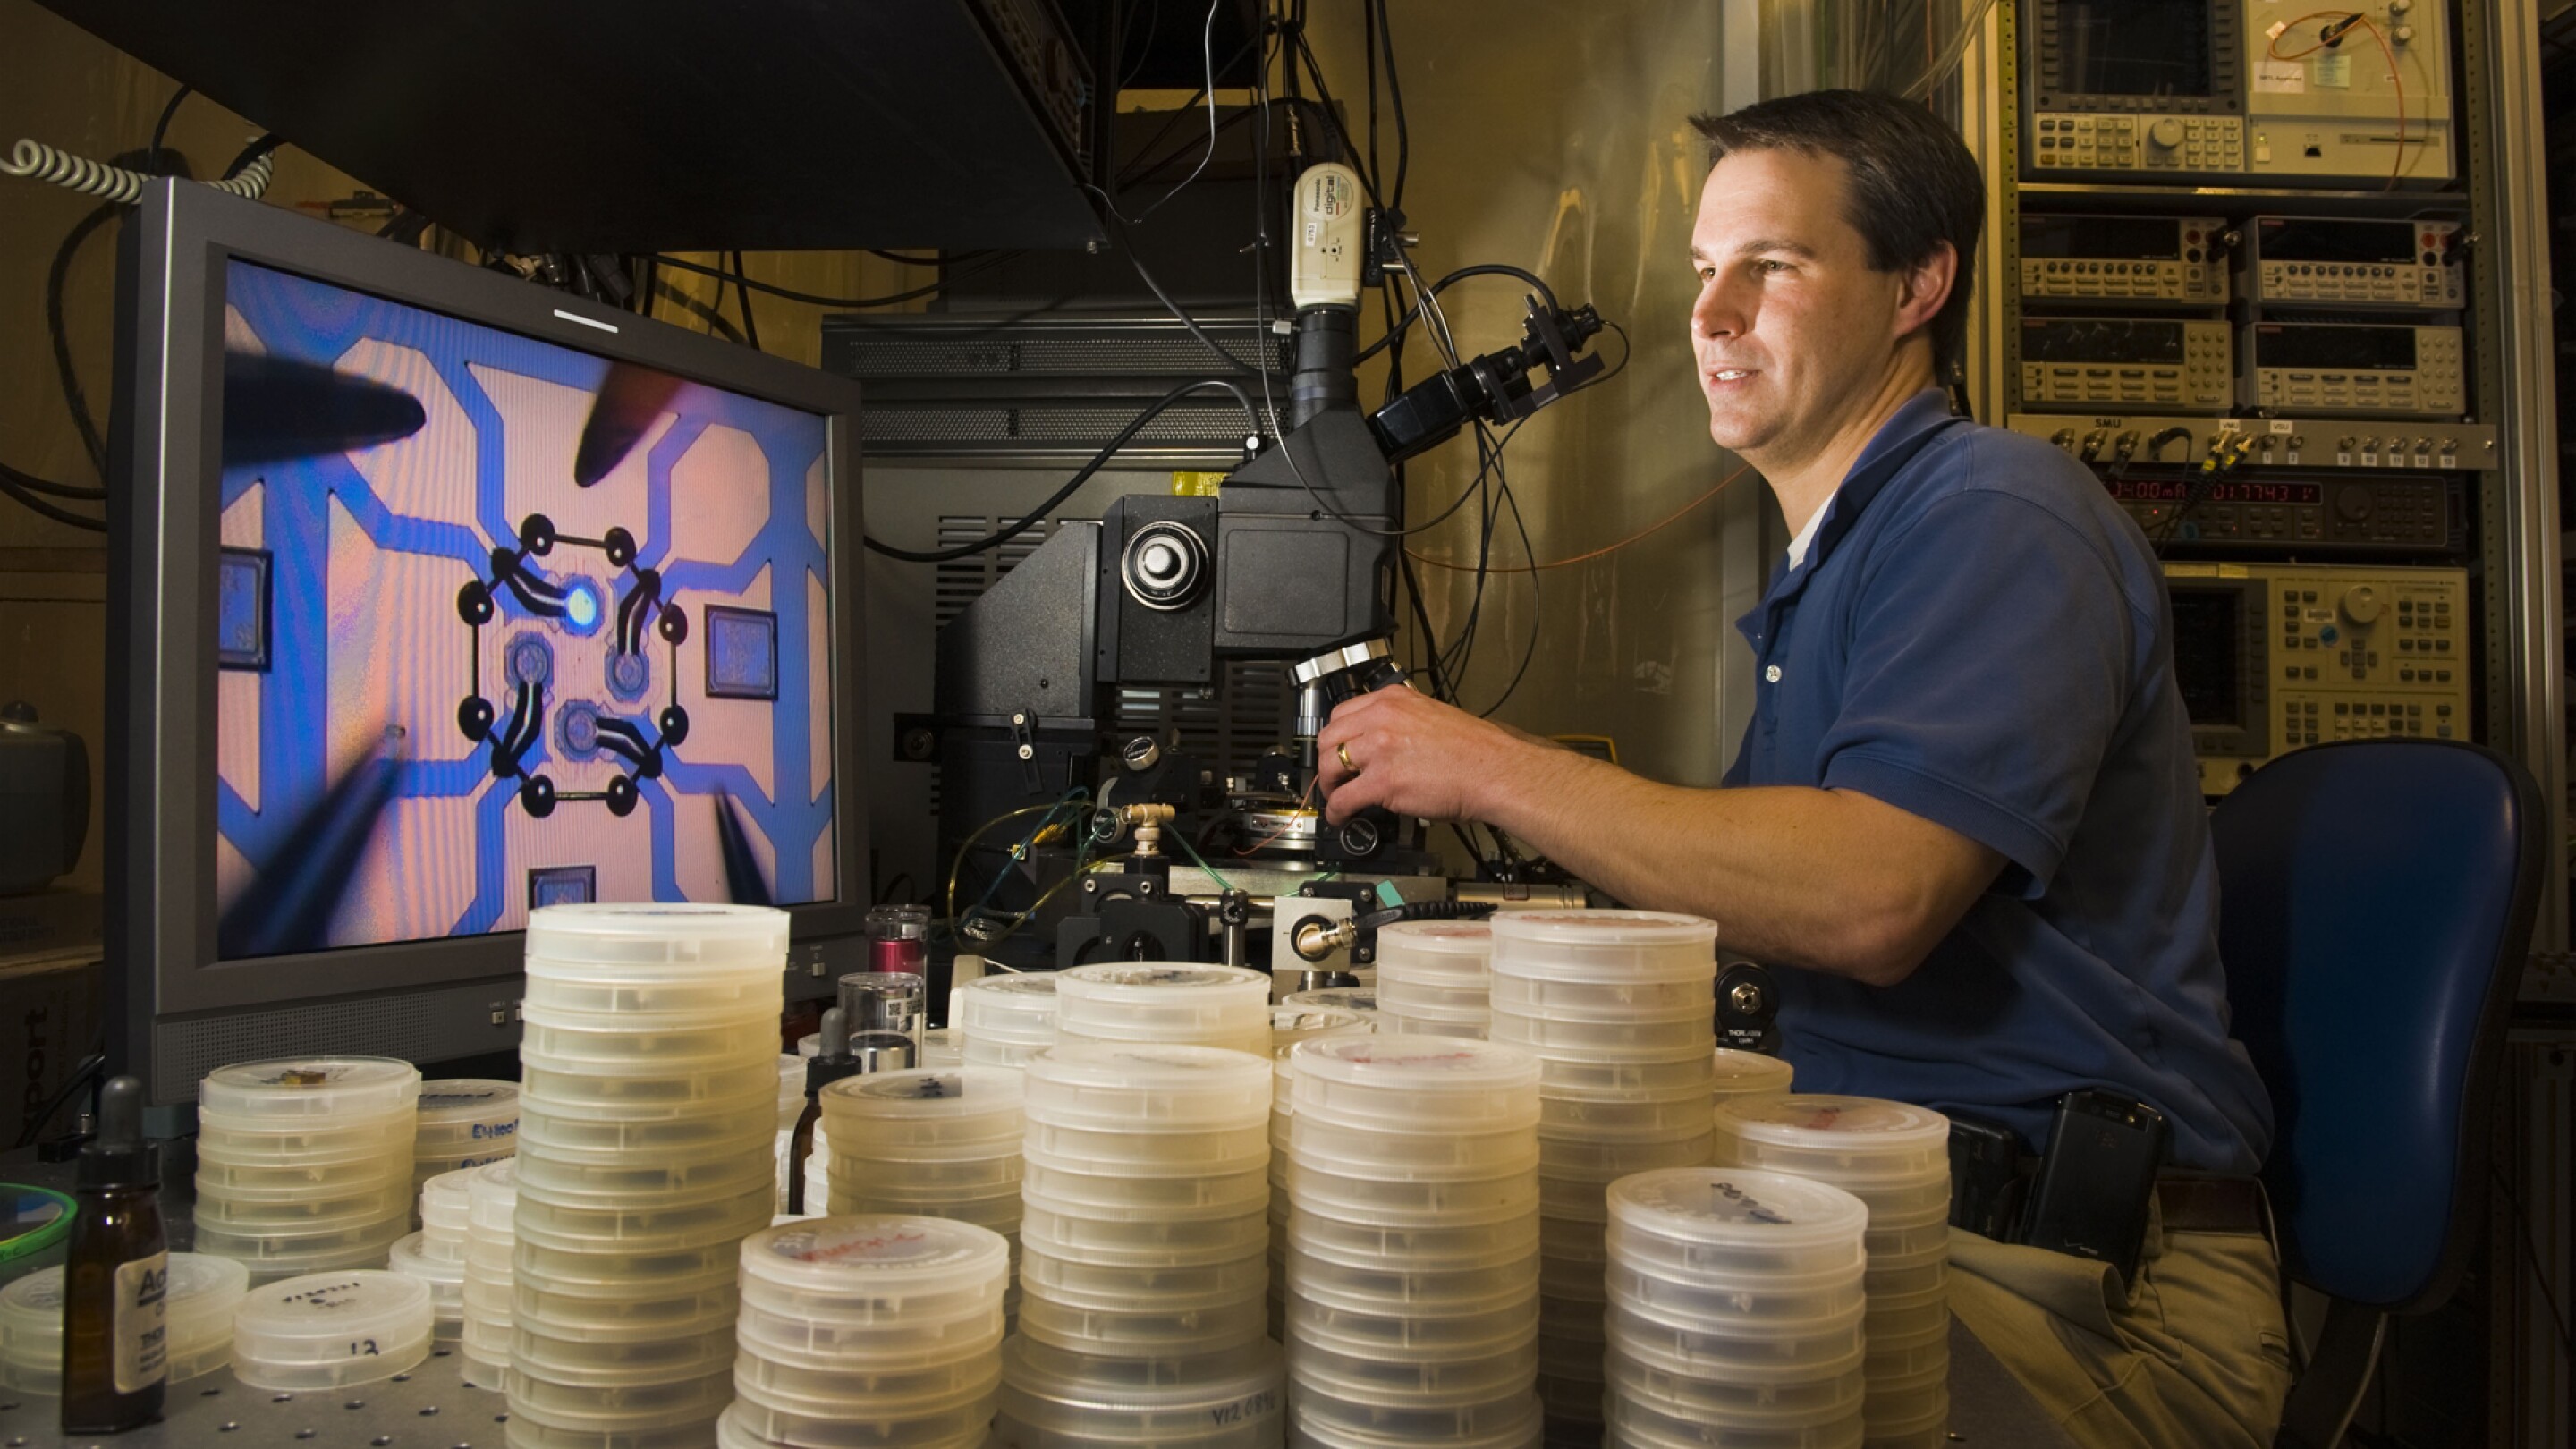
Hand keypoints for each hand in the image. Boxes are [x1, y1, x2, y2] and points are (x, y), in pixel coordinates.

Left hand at [1314, 686, 1548, 824]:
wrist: (1493, 770)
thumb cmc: (1474, 750)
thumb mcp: (1431, 716)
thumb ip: (1400, 723)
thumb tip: (1381, 743)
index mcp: (1392, 700)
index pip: (1342, 713)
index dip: (1335, 737)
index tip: (1336, 750)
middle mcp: (1381, 718)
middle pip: (1329, 738)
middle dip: (1325, 761)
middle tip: (1333, 778)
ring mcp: (1380, 748)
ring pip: (1329, 766)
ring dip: (1328, 786)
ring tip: (1337, 798)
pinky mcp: (1382, 781)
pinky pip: (1343, 798)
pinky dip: (1336, 811)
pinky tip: (1341, 818)